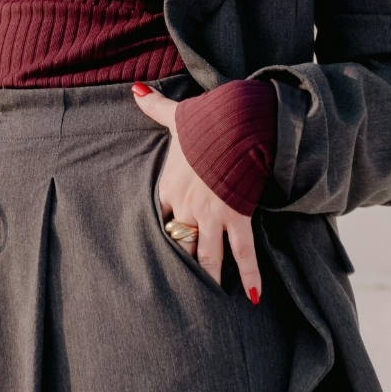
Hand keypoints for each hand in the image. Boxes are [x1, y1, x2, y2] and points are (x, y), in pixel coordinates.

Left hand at [131, 82, 262, 304]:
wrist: (238, 125)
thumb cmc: (208, 121)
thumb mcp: (178, 116)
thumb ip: (156, 108)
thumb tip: (137, 90)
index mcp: (171, 187)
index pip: (158, 218)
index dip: (159, 233)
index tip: (156, 247)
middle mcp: (188, 207)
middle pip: (178, 244)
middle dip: (178, 264)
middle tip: (176, 287)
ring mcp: (213, 216)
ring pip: (206, 257)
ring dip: (207, 278)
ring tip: (208, 300)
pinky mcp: (238, 218)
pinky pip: (244, 253)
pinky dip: (250, 276)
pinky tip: (254, 297)